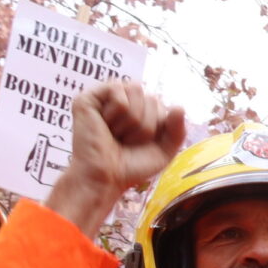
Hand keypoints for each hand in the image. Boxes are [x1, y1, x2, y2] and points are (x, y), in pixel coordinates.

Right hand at [51, 83, 183, 233]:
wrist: (105, 178)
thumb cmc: (131, 166)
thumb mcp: (164, 150)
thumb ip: (177, 130)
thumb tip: (179, 107)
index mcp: (139, 110)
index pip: (162, 105)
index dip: (157, 127)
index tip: (139, 144)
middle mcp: (122, 100)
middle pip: (151, 98)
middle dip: (145, 125)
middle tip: (125, 140)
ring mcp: (104, 98)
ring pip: (135, 90)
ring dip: (132, 120)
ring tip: (115, 134)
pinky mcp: (87, 98)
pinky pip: (117, 91)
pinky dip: (116, 113)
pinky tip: (103, 126)